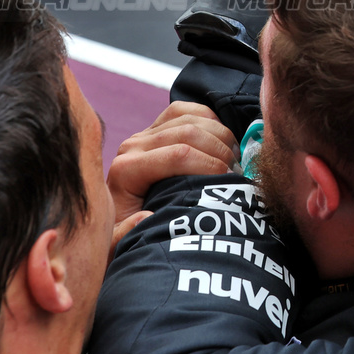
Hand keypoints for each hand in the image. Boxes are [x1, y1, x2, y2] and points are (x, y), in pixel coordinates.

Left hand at [106, 101, 237, 251]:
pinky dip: (208, 118)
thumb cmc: (128, 233)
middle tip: (236, 172)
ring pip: (190, 118)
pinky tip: (221, 139)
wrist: (117, 219)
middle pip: (188, 132)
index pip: (178, 154)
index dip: (210, 164)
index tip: (229, 182)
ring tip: (233, 159)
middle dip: (219, 150)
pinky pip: (184, 109)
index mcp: (126, 170)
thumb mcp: (122, 244)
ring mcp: (143, 134)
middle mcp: (132, 146)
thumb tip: (146, 216)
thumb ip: (127, 235)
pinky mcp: (154, 127)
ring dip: (219, 134)